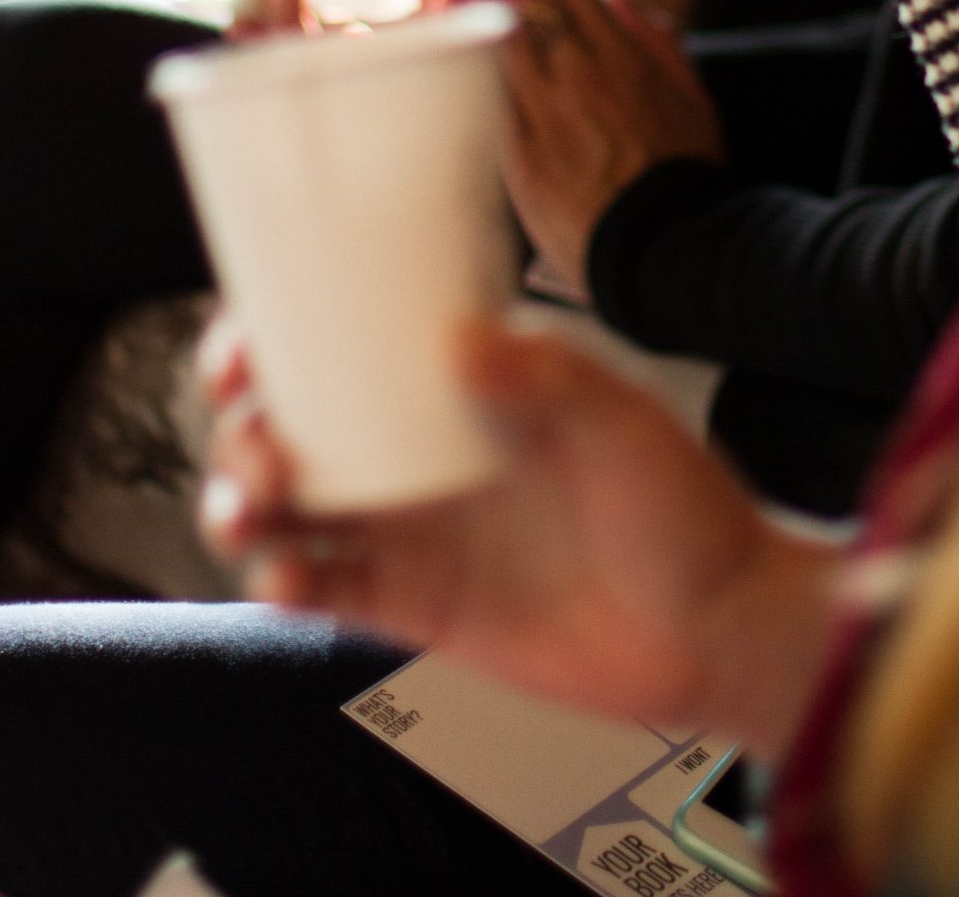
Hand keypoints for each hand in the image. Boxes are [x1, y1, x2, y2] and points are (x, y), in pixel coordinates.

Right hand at [198, 311, 835, 757]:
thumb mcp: (621, 417)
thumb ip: (543, 378)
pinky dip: (284, 581)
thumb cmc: (678, 502)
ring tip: (253, 505)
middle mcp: (422, 444)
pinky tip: (284, 576)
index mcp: (464, 380)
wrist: (714, 625)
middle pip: (295, 420)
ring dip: (244, 498)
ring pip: (290, 505)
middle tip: (252, 430)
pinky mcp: (414, 604)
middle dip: (244, 419)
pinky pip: (325, 589)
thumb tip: (460, 338)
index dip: (279, 333)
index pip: (350, 338)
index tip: (246, 340)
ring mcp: (413, 525)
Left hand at [426, 0, 723, 297]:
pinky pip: (481, 85)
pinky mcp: (521, 147)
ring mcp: (548, 101)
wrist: (672, 245)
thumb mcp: (691, 93)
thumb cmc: (685, 174)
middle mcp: (580, 62)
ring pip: (499, 17)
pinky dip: (457, 42)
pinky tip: (433, 5)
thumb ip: (653, 35)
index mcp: (618, 47)